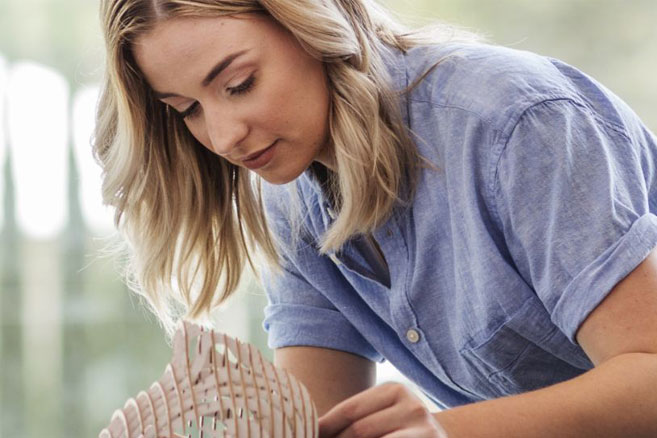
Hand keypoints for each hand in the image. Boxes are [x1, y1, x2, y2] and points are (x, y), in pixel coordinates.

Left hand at [318, 382, 448, 437]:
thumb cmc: (400, 432)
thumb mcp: (382, 419)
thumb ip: (354, 422)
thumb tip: (311, 429)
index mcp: (395, 391)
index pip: (350, 410)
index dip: (324, 427)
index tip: (306, 434)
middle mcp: (414, 407)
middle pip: (360, 431)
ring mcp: (425, 431)